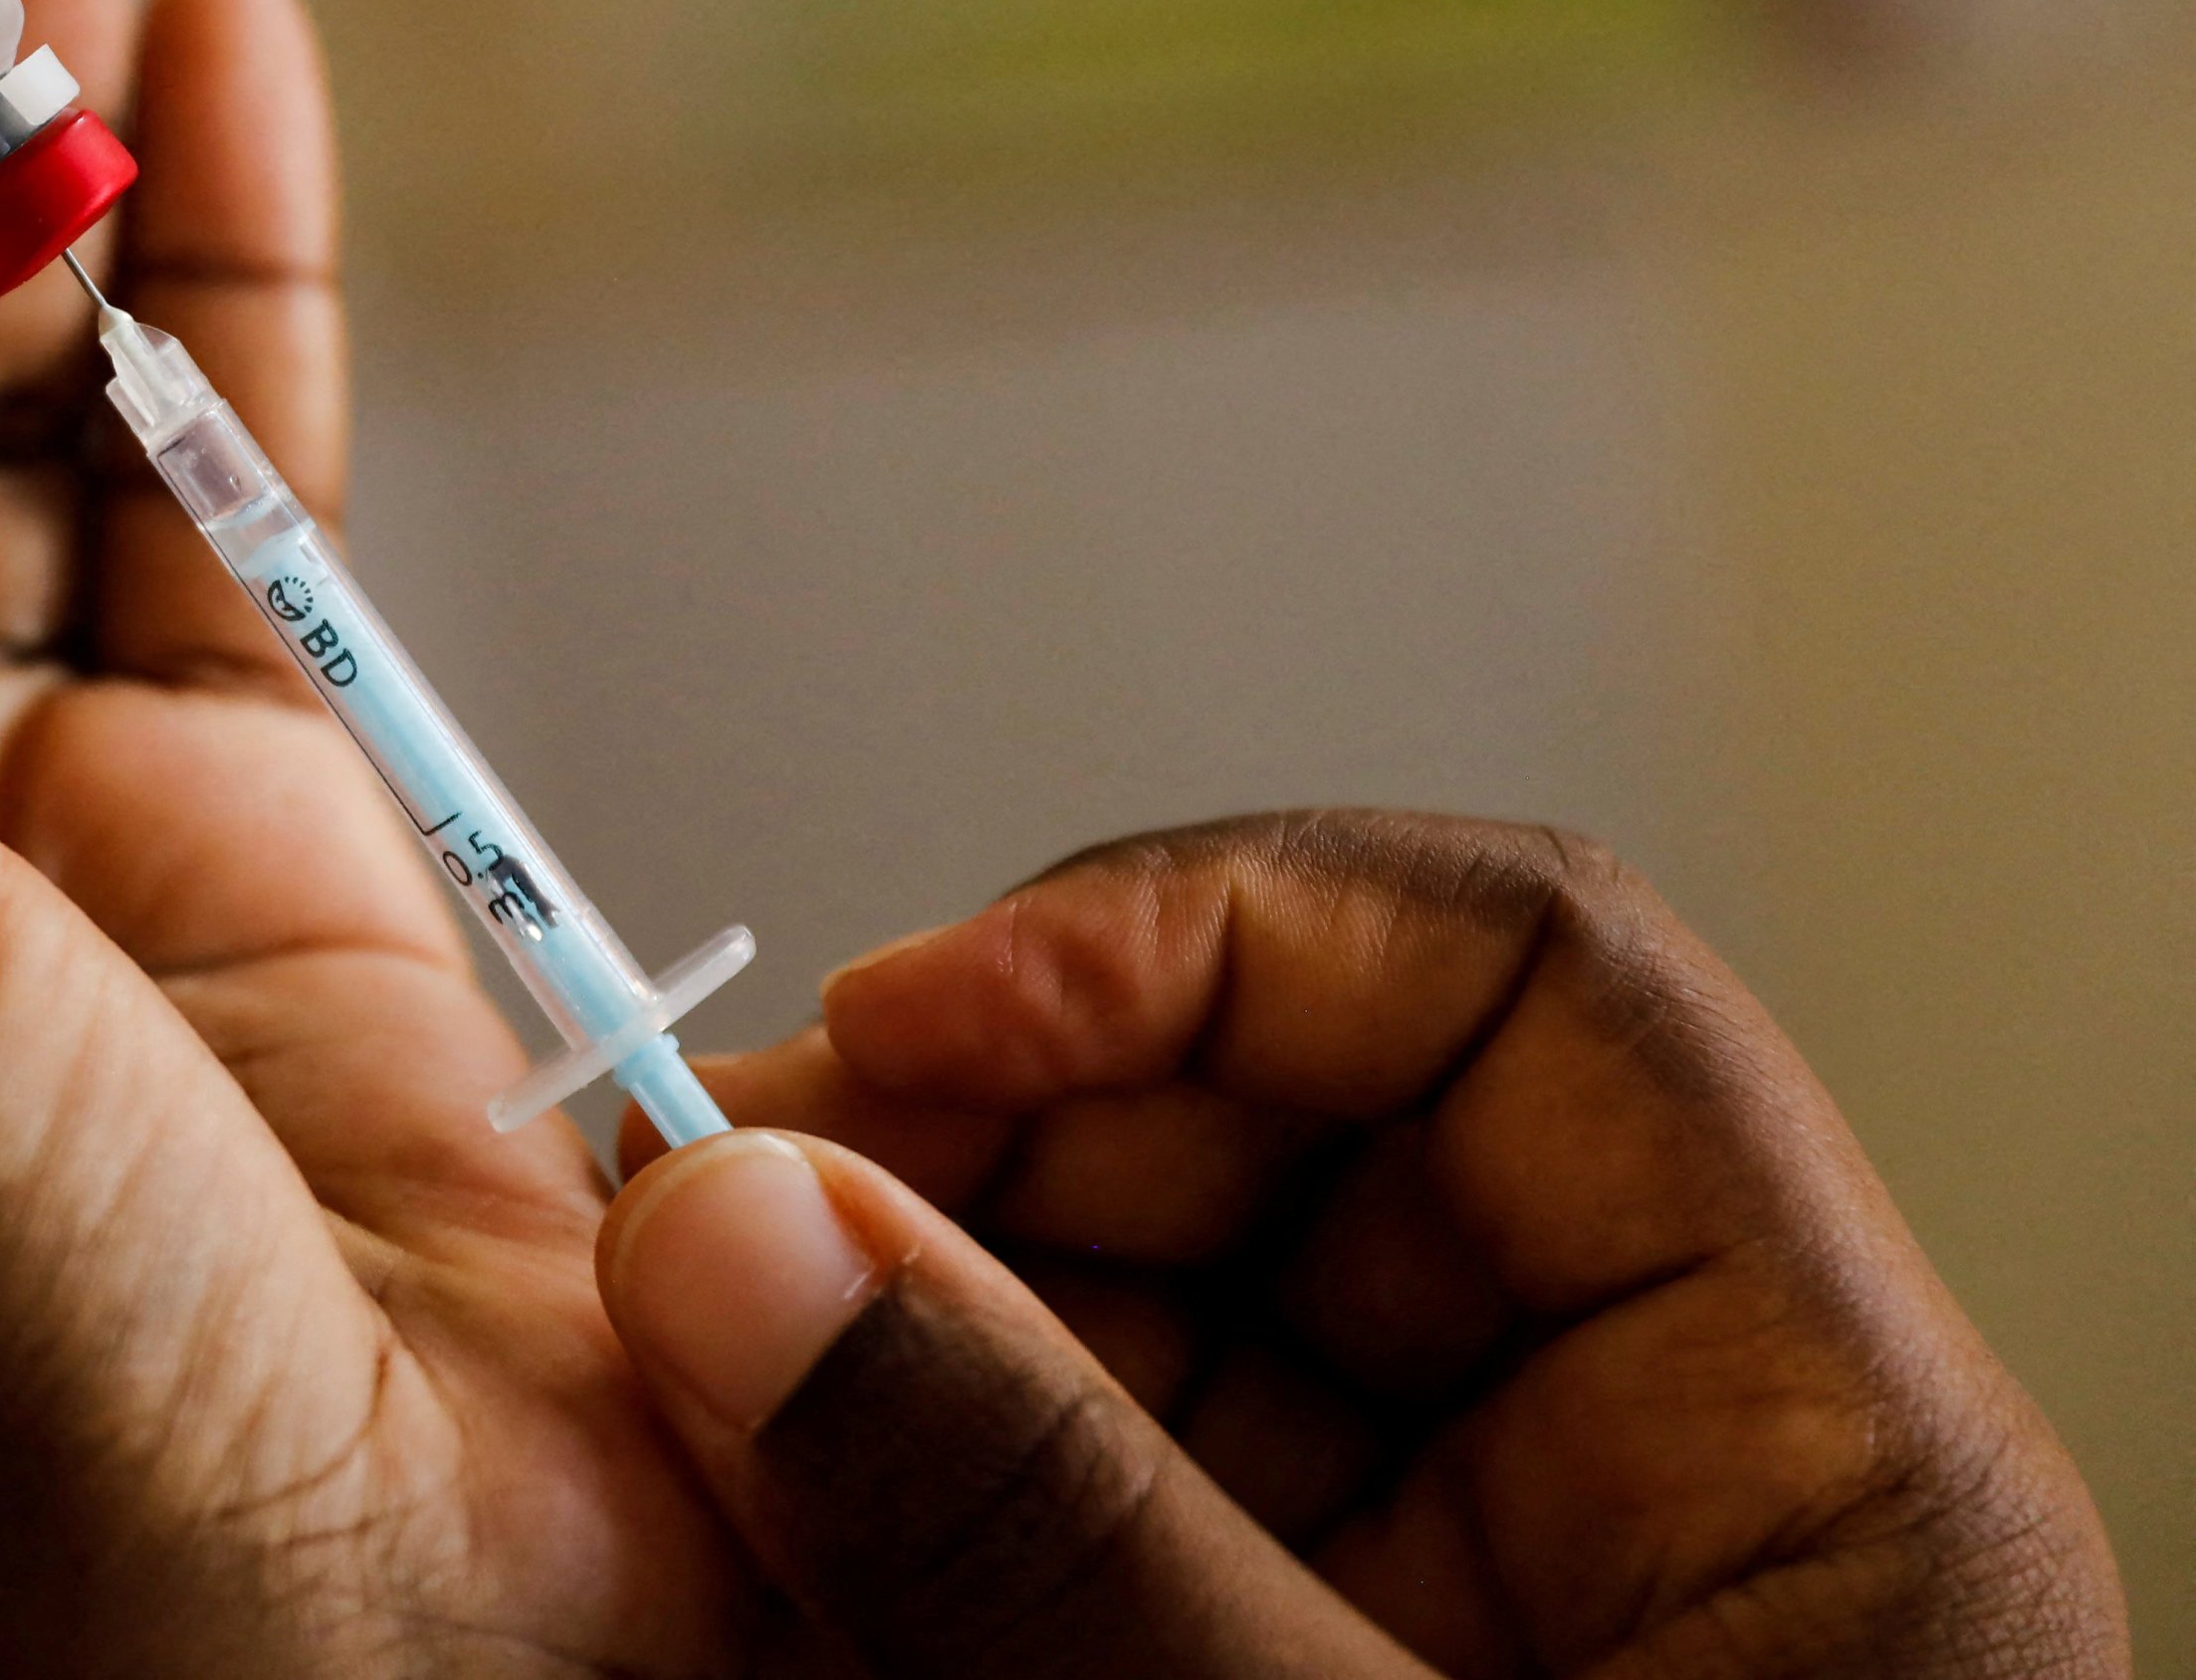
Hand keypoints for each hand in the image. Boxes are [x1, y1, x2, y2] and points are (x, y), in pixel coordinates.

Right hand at [598, 813, 2131, 1677]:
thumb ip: (1041, 1539)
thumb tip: (743, 1234)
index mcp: (1812, 1457)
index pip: (1519, 984)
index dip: (1199, 933)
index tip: (919, 1025)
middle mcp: (1656, 1483)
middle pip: (1308, 1125)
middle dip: (994, 1137)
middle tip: (728, 1232)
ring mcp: (1490, 1597)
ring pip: (1179, 1306)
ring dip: (926, 1316)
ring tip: (717, 1410)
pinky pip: (1126, 1493)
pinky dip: (940, 1491)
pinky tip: (792, 1547)